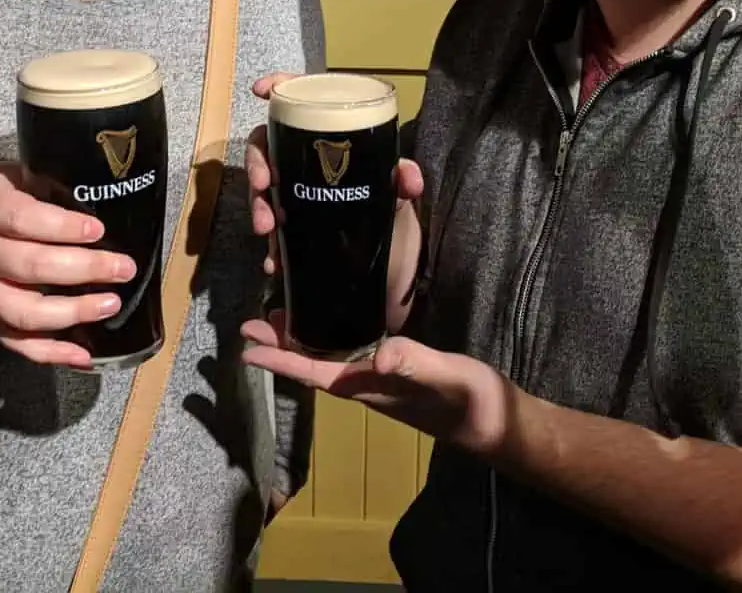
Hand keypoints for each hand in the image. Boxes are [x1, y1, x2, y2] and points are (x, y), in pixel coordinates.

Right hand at [0, 162, 134, 366]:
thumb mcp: (9, 176)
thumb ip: (45, 188)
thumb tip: (101, 199)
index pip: (21, 219)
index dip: (62, 226)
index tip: (98, 229)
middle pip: (30, 267)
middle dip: (84, 269)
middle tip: (123, 267)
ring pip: (24, 313)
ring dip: (73, 312)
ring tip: (112, 303)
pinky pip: (16, 343)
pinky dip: (51, 354)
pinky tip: (85, 354)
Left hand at [241, 315, 517, 458]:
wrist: (495, 423)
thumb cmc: (471, 400)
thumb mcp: (444, 375)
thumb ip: (413, 363)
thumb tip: (377, 355)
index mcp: (369, 386)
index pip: (313, 371)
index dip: (280, 359)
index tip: (247, 348)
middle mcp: (366, 386)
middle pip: (311, 365)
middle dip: (279, 347)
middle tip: (249, 324)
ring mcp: (379, 382)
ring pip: (327, 361)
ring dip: (300, 343)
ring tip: (277, 319)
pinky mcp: (393, 374)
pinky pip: (348, 356)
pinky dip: (329, 339)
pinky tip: (330, 326)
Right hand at [244, 73, 425, 285]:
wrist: (391, 255)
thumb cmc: (388, 203)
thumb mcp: (396, 188)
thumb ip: (404, 178)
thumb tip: (410, 180)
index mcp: (327, 138)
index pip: (299, 103)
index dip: (278, 89)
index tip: (260, 91)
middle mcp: (304, 161)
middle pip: (267, 146)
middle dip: (257, 163)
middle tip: (264, 183)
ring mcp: (295, 194)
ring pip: (263, 189)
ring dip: (258, 205)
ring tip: (267, 228)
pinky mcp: (294, 227)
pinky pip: (273, 233)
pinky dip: (271, 248)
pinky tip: (273, 262)